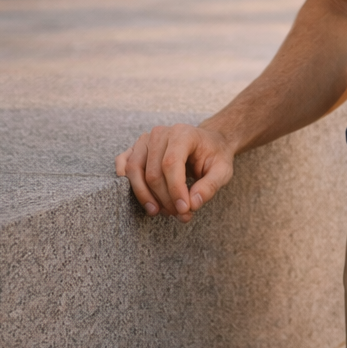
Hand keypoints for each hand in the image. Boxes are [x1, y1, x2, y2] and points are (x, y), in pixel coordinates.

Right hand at [115, 124, 234, 223]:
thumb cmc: (215, 156)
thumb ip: (210, 186)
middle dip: (164, 199)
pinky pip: (123, 163)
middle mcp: (161, 133)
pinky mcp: (136, 147)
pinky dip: (128, 182)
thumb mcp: (223, 170)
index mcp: (183, 133)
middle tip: (178, 214)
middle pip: (153, 173)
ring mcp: (146, 139)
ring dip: (145, 196)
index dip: (175, 191)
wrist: (208, 142)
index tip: (184, 210)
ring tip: (161, 211)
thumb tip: (192, 204)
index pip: (171, 164)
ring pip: (134, 171)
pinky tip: (141, 196)